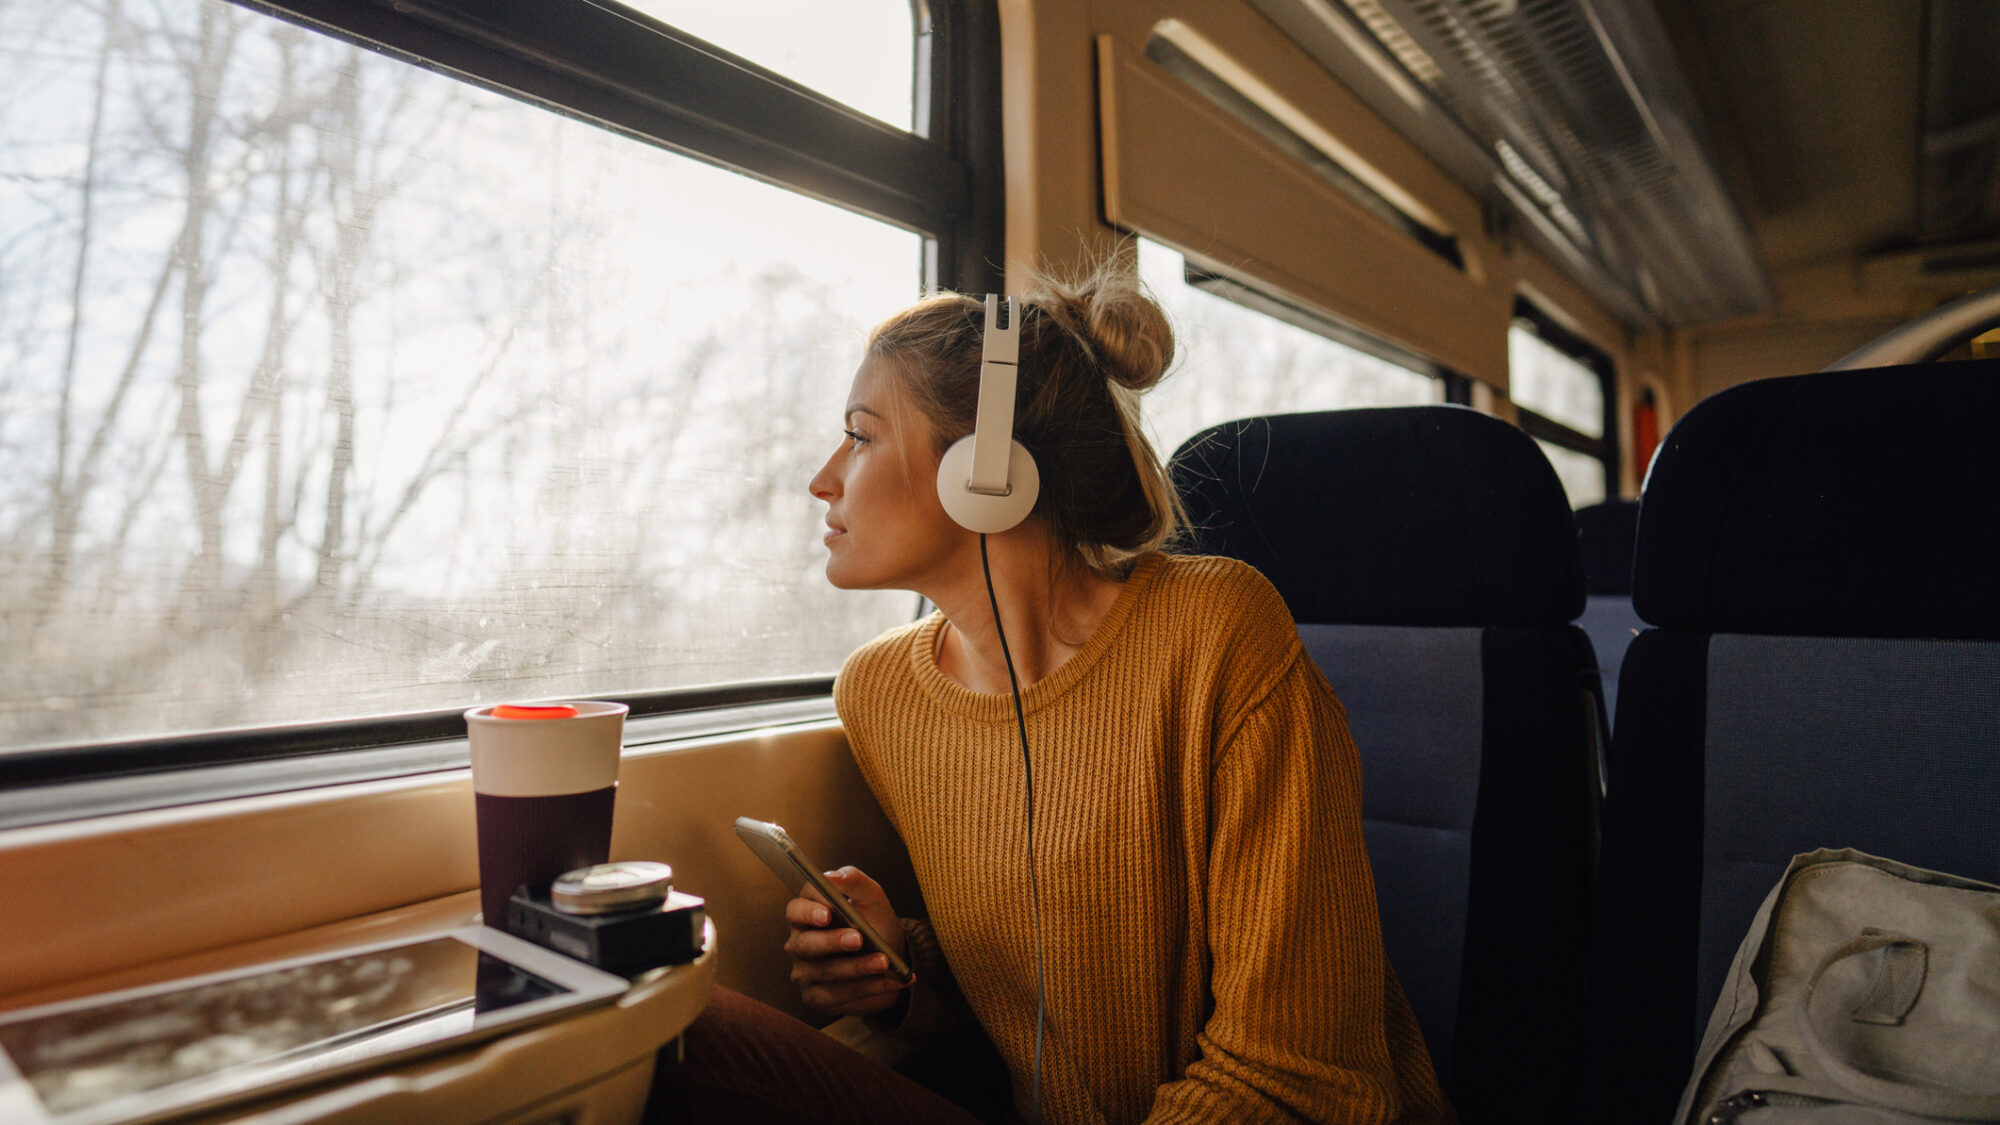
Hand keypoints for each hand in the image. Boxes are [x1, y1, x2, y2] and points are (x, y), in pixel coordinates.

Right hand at [783, 865, 912, 1017]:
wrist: (890, 960)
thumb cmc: (873, 922)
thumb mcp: (870, 897)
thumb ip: (853, 881)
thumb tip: (833, 876)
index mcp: (806, 914)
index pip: (796, 909)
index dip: (809, 911)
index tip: (828, 911)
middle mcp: (799, 944)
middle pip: (806, 944)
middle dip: (833, 941)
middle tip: (858, 938)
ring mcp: (805, 973)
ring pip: (826, 971)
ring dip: (858, 967)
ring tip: (884, 962)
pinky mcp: (817, 998)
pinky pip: (840, 995)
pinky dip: (870, 987)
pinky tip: (893, 980)